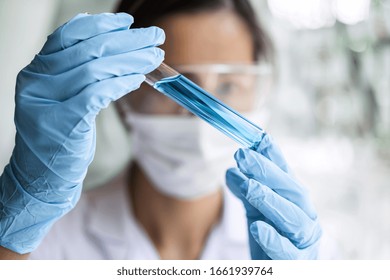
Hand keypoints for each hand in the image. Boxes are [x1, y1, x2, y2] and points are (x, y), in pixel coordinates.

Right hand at [0, 12, 163, 253]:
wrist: (42, 177)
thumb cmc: (60, 137)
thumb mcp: (64, 99)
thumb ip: (81, 75)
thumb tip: (117, 51)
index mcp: (36, 72)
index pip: (68, 36)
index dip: (100, 25)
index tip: (127, 23)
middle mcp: (36, 81)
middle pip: (87, 48)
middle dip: (126, 40)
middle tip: (154, 36)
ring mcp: (46, 101)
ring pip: (94, 68)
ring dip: (131, 59)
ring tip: (154, 56)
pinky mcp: (63, 121)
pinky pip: (98, 92)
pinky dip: (121, 82)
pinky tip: (138, 78)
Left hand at [226, 134, 321, 258]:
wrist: (278, 270)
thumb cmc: (270, 238)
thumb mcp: (257, 210)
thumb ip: (248, 190)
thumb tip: (232, 168)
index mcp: (295, 201)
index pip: (286, 174)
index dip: (274, 155)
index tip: (258, 138)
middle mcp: (305, 217)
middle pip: (293, 191)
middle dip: (267, 172)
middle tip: (243, 155)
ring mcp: (305, 241)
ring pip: (294, 218)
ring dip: (269, 199)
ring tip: (248, 185)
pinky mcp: (297, 263)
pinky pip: (288, 252)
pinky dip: (273, 239)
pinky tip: (256, 227)